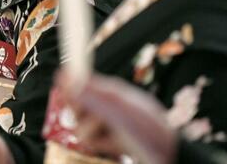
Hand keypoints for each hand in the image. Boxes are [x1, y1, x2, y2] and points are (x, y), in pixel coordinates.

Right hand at [57, 71, 175, 163]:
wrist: (166, 153)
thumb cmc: (147, 126)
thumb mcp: (118, 105)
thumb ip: (91, 92)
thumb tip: (65, 75)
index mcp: (111, 91)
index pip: (83, 81)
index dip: (70, 82)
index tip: (61, 81)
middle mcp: (105, 105)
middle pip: (76, 103)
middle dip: (79, 108)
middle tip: (93, 113)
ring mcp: (105, 124)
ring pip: (79, 123)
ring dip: (91, 128)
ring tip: (109, 131)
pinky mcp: (106, 142)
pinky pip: (88, 139)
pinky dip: (98, 142)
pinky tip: (114, 144)